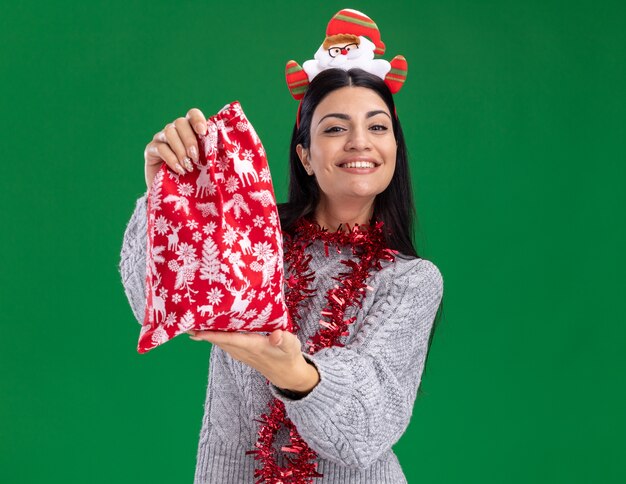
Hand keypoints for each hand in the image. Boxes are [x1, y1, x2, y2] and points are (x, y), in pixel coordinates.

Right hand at [143, 108, 208, 190]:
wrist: (173, 194)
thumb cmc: (194, 177)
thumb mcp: (205, 164)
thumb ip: (211, 154)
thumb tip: (228, 149)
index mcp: (190, 130)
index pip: (192, 114)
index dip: (197, 120)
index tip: (203, 132)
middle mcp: (175, 130)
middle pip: (180, 122)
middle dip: (189, 139)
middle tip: (196, 157)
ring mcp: (161, 139)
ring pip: (169, 132)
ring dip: (180, 150)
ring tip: (188, 167)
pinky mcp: (151, 150)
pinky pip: (160, 148)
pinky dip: (171, 159)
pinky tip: (180, 170)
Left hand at [187, 329, 319, 393]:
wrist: (288, 375)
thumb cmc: (290, 356)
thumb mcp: (292, 346)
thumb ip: (283, 340)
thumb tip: (276, 335)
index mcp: (254, 346)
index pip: (230, 339)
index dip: (214, 335)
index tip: (198, 331)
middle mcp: (243, 350)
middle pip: (219, 341)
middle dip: (202, 333)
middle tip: (184, 323)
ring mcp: (241, 353)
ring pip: (219, 342)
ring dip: (205, 334)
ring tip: (190, 324)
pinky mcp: (241, 352)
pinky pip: (224, 343)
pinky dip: (213, 336)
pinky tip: (206, 330)